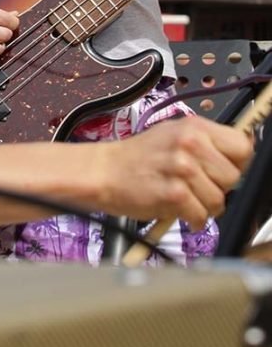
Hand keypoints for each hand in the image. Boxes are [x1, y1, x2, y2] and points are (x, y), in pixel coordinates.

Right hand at [99, 114, 251, 228]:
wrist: (105, 171)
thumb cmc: (139, 157)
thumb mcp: (174, 135)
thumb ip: (206, 142)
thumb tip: (239, 155)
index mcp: (195, 127)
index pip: (243, 146)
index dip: (237, 163)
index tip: (223, 170)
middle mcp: (191, 144)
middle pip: (233, 177)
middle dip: (219, 188)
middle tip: (198, 188)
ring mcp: (182, 169)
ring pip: (219, 200)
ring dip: (204, 207)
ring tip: (185, 199)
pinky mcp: (174, 194)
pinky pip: (200, 215)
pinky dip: (191, 219)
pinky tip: (178, 210)